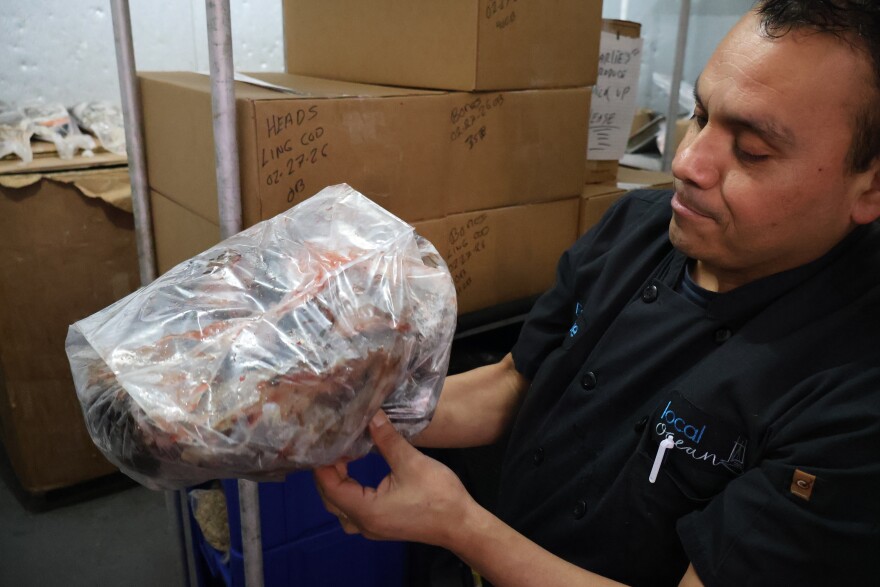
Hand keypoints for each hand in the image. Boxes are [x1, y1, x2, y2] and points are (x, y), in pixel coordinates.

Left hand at [314, 410, 475, 546]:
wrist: (461, 525)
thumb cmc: (438, 496)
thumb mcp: (411, 462)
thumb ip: (387, 439)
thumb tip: (371, 414)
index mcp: (366, 510)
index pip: (330, 486)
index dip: (323, 463)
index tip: (324, 440)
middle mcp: (363, 523)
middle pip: (330, 499)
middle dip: (326, 472)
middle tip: (331, 445)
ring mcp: (372, 528)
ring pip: (340, 507)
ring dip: (336, 484)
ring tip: (340, 459)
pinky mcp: (381, 526)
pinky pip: (353, 511)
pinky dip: (347, 493)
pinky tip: (354, 476)